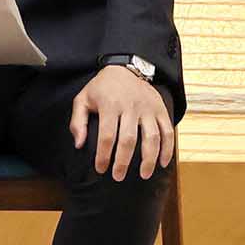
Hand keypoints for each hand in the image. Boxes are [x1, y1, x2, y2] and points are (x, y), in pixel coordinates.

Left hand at [70, 66, 174, 180]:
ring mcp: (148, 108)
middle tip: (118, 176)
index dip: (104, 155)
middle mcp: (131, 106)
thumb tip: (79, 145)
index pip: (107, 135)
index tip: (101, 169)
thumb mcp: (83, 99)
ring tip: (144, 175)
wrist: (125, 67)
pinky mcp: (160, 109)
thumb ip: (77, 122)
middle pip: (129, 139)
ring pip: (152, 137)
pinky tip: (162, 163)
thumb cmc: (101, 88)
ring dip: (149, 159)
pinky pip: (167, 130)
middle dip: (124, 161)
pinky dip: (168, 148)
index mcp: (110, 104)